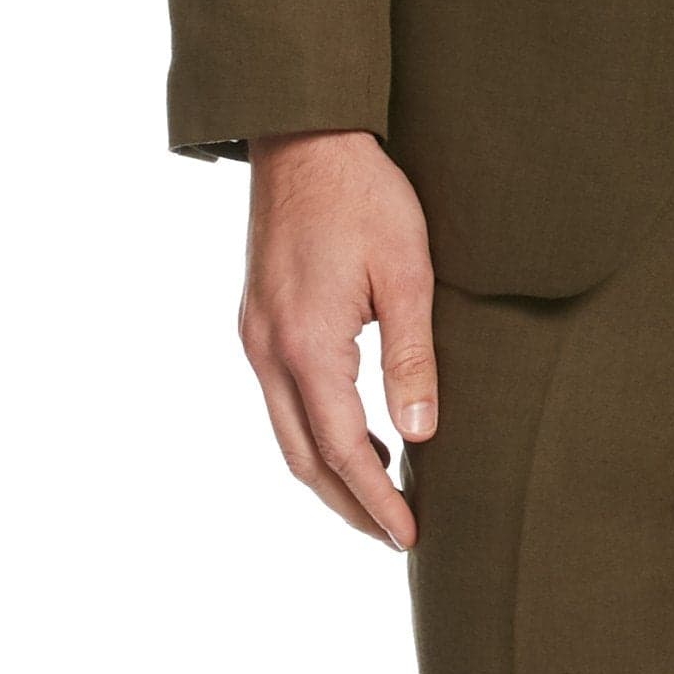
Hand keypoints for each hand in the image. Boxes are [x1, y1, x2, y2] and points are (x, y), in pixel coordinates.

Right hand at [239, 130, 438, 548]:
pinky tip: (358, 434)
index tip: (409, 536)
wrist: (304, 137)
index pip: (342, 450)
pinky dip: (317, 433)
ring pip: (287, 433)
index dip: (377, 500)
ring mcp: (255, 336)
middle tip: (394, 537)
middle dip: (349, 505)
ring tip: (382, 498)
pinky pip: (283, 400)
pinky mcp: (257, 321)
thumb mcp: (407, 273)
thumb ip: (412, 357)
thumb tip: (419, 434)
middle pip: (303, 458)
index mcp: (306, 344)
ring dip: (331, 472)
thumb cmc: (364, 196)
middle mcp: (268, 350)